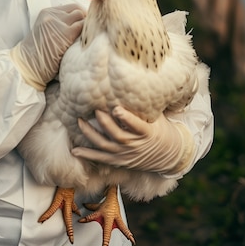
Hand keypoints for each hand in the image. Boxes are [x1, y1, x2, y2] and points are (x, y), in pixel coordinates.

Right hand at [10, 4, 84, 90]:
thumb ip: (58, 23)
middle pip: (78, 10)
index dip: (81, 15)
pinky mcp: (65, 33)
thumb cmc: (38, 52)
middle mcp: (52, 15)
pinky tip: (85, 42)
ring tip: (86, 37)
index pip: (72, 7)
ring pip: (81, 17)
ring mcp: (58, 23)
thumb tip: (79, 21)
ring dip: (86, 26)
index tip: (84, 24)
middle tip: (88, 32)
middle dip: (85, 19)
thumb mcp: (45, 30)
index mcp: (47, 12)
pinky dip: (86, 33)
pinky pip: (82, 27)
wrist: (27, 63)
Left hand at [72, 106, 194, 174]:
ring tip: (80, 122)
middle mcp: (135, 145)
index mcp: (147, 133)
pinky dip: (88, 155)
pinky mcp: (119, 161)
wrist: (169, 154)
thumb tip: (133, 83)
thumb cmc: (161, 129)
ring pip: (106, 146)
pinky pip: (101, 158)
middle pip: (117, 135)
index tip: (116, 108)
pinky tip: (75, 150)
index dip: (126, 118)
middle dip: (104, 122)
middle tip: (94, 109)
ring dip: (91, 134)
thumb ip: (144, 106)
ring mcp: (126, 155)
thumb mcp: (157, 116)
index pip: (136, 126)